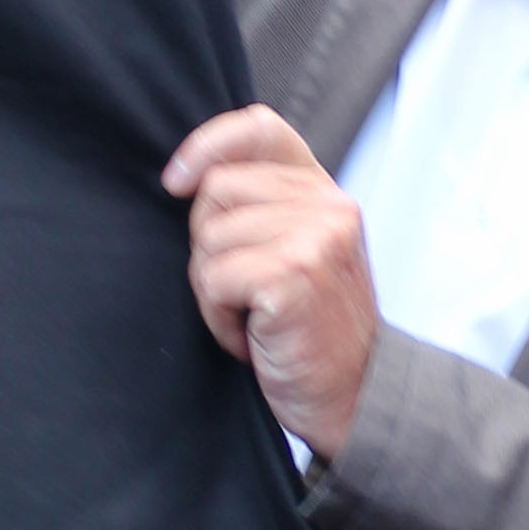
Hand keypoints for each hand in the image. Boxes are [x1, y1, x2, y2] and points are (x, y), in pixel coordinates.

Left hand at [164, 106, 379, 458]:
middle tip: (248, 293)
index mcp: (325, 194)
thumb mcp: (296, 256)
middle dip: (210, 246)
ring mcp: (316, 238)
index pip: (260, 129)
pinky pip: (212, 279)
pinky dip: (219, 318)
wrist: (353, 400)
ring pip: (208, 239)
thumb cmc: (310, 334)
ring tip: (255, 318)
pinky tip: (254, 336)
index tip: (175, 182)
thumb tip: (182, 180)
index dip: (208, 146)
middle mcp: (329, 205)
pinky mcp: (295, 273)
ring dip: (215, 291)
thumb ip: (262, 210)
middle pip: (216, 190)